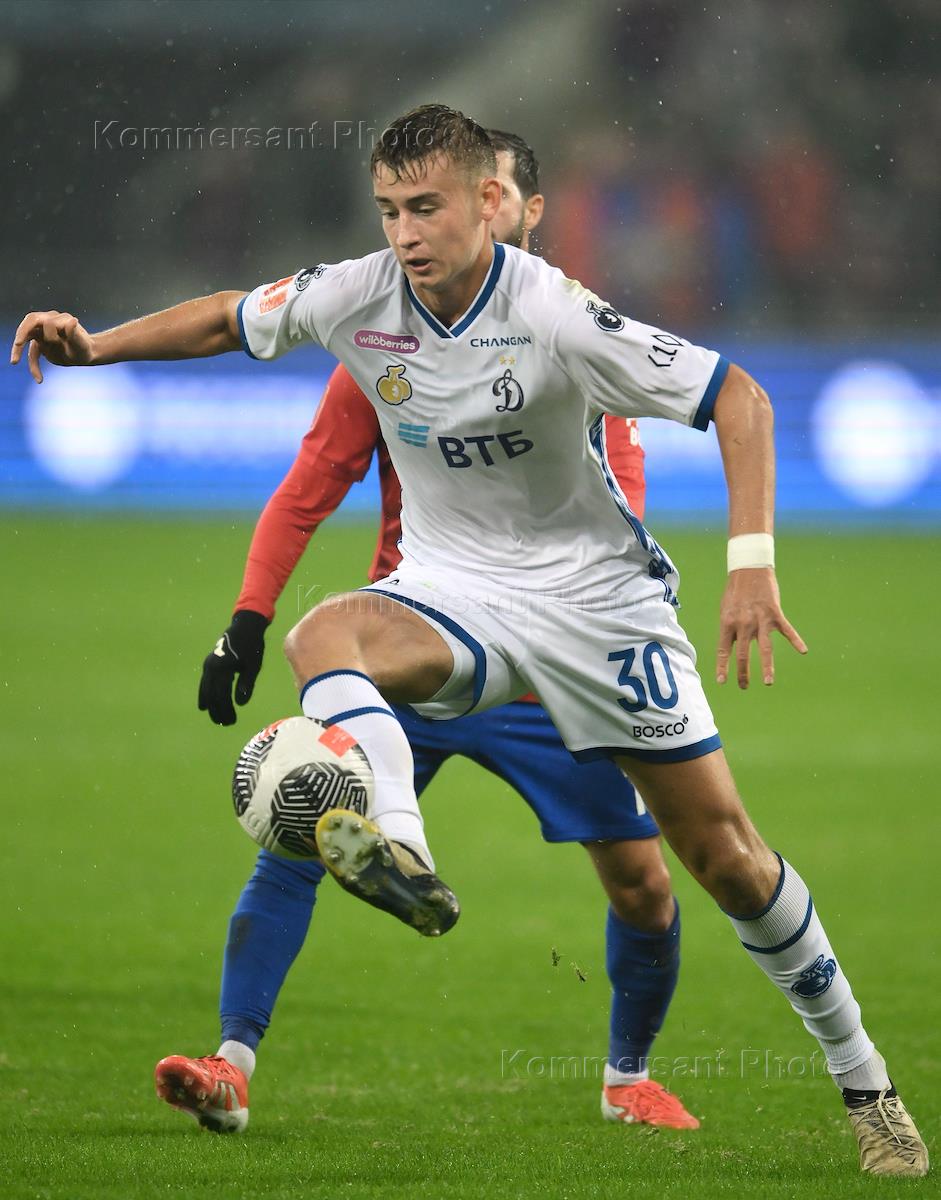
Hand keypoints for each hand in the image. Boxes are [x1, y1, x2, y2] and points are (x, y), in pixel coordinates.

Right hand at [10, 310, 95, 382]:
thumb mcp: (82, 342)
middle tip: (17, 345)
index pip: (37, 320)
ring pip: (26, 339)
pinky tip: (39, 379)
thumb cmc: (85, 347)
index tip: (24, 340)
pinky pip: (32, 354)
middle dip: (20, 335)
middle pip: (28, 325)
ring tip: (14, 362)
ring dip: (18, 350)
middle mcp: (47, 323)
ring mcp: (43, 333)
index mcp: (56, 319)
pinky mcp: (41, 344)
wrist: (87, 354)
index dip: (29, 328)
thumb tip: (72, 320)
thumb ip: (74, 332)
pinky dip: (34, 366)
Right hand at [198, 610, 269, 725]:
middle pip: (211, 695)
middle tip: (226, 724)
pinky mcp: (209, 663)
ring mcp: (208, 665)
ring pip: (205, 690)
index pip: (221, 695)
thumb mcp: (253, 666)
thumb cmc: (252, 645)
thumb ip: (246, 684)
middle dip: (217, 711)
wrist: (245, 626)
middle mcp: (211, 667)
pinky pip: (204, 683)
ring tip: (217, 719)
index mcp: (222, 668)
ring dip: (211, 705)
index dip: (225, 710)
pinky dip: (205, 695)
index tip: (232, 721)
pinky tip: (205, 706)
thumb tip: (240, 703)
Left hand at [716, 568, 806, 687]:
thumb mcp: (726, 610)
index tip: (723, 682)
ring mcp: (760, 620)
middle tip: (743, 687)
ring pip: (765, 649)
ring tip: (768, 683)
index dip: (723, 667)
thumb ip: (729, 629)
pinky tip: (803, 651)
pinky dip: (796, 640)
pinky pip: (787, 630)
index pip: (724, 650)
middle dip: (743, 673)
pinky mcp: (774, 613)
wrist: (748, 569)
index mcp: (727, 623)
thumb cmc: (735, 591)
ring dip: (766, 667)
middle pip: (743, 655)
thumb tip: (731, 647)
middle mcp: (743, 624)